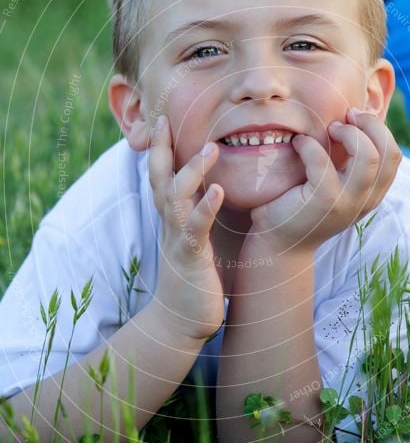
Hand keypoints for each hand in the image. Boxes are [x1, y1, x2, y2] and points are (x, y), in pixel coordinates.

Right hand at [148, 115, 224, 339]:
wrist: (180, 323)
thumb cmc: (192, 279)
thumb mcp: (192, 240)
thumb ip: (195, 215)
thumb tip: (208, 190)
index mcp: (172, 218)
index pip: (162, 175)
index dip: (161, 148)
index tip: (163, 119)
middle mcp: (169, 223)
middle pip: (159, 178)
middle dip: (161, 149)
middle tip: (164, 118)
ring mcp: (177, 238)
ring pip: (176, 197)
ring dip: (192, 171)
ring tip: (211, 147)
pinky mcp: (190, 256)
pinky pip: (195, 228)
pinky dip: (205, 207)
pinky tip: (218, 191)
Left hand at [248, 108, 401, 254]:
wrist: (279, 243)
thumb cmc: (301, 205)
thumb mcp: (334, 184)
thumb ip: (348, 163)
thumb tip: (352, 119)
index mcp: (372, 194)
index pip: (393, 155)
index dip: (378, 129)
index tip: (355, 117)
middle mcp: (366, 200)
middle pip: (388, 152)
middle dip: (369, 125)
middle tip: (344, 118)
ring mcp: (347, 203)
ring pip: (367, 157)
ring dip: (348, 133)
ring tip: (328, 129)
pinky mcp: (324, 203)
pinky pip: (323, 164)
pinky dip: (309, 146)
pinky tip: (298, 143)